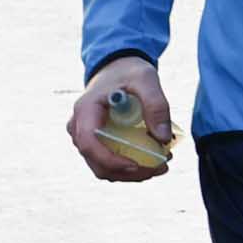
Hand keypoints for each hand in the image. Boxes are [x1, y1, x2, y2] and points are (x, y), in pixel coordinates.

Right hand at [68, 55, 175, 182]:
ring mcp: (85, 138)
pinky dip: (130, 168)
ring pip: (104, 169)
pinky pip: (109, 163)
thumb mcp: (146, 80)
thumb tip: (164, 139)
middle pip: (98, 163)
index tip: (137, 165)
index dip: (110, 160)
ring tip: (162, 164)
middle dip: (130, 172)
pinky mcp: (96, 144)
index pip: (89, 143)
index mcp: (85, 110)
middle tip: (161, 166)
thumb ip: (156, 105)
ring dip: (133, 173)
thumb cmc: (129, 72)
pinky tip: (153, 161)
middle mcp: (78, 127)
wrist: (117, 68)